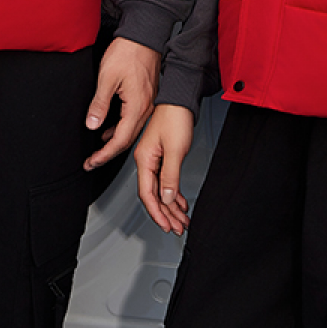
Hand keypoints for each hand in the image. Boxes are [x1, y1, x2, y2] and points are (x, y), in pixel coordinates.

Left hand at [83, 36, 159, 171]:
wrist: (144, 34)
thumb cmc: (128, 51)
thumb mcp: (107, 77)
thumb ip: (99, 104)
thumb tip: (91, 125)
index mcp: (137, 106)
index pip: (120, 140)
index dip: (104, 155)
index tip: (91, 162)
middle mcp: (146, 108)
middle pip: (127, 139)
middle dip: (108, 153)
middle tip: (92, 161)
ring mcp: (148, 102)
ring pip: (131, 130)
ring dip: (114, 141)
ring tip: (98, 150)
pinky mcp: (146, 95)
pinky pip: (134, 119)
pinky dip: (120, 128)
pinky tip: (109, 128)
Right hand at [134, 103, 193, 234]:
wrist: (180, 99)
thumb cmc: (175, 117)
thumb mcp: (175, 150)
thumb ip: (170, 176)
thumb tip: (166, 198)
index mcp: (144, 159)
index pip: (147, 193)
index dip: (157, 212)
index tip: (166, 226)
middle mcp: (147, 160)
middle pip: (154, 195)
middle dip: (166, 214)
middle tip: (178, 227)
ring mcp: (155, 158)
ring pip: (161, 189)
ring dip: (171, 206)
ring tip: (182, 220)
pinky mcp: (164, 156)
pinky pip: (167, 181)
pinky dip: (174, 193)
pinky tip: (181, 202)